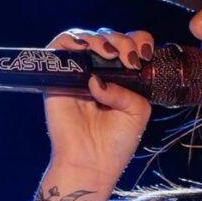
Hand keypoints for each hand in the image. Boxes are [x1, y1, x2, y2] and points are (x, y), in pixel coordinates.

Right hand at [43, 27, 155, 180]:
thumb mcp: (138, 112)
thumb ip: (129, 89)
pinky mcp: (57, 78)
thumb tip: (98, 79)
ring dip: (101, 40)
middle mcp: (101, 72)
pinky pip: (58, 47)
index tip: (144, 54)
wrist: (91, 162)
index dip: (138, 41)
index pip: (130, 46)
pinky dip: (71, 40)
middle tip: (129, 59)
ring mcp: (78, 74)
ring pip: (86, 38)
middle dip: (122, 41)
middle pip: (109, 38)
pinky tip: (84, 50)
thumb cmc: (116, 142)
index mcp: (123, 78)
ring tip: (110, 55)